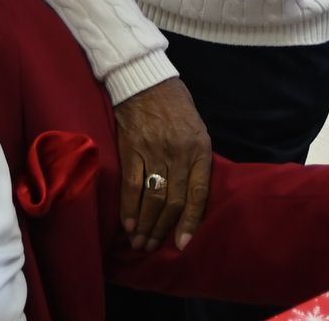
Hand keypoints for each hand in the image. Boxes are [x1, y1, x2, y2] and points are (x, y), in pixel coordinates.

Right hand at [113, 77, 212, 251]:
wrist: (145, 80)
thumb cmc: (175, 105)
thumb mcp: (197, 129)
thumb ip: (196, 159)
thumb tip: (190, 195)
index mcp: (199, 149)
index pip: (198, 193)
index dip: (191, 221)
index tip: (183, 243)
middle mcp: (179, 154)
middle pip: (173, 201)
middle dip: (164, 229)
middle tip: (154, 247)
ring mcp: (155, 152)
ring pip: (153, 198)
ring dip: (147, 224)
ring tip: (141, 243)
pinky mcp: (132, 149)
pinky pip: (131, 185)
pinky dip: (129, 208)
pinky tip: (128, 224)